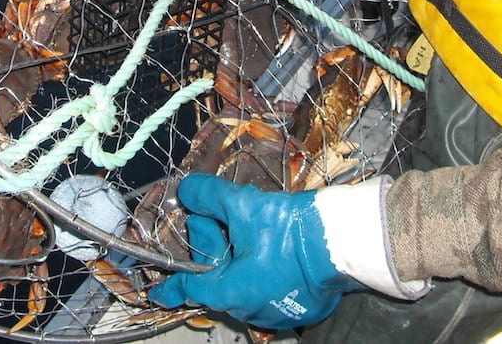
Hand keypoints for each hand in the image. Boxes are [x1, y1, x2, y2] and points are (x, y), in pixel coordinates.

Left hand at [146, 174, 361, 328]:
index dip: (171, 287)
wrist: (344, 241)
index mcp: (233, 290)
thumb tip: (188, 190)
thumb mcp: (243, 206)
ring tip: (253, 230)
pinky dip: (269, 270)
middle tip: (220, 220)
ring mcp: (279, 312)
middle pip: (220, 277)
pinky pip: (274, 290)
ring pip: (247, 283)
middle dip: (215, 248)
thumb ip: (209, 198)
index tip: (158, 292)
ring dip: (243, 259)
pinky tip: (277, 247)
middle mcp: (252, 308)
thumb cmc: (292, 230)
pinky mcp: (304, 308)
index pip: (191, 288)